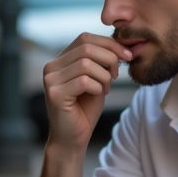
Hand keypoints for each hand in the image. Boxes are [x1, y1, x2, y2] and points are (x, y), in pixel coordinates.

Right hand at [42, 34, 131, 151]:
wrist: (73, 139)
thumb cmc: (85, 110)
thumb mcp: (97, 79)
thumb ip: (101, 61)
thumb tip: (120, 45)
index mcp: (60, 60)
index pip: (85, 38)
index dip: (109, 43)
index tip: (127, 56)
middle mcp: (51, 67)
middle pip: (86, 47)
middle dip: (109, 59)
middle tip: (115, 75)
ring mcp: (50, 80)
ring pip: (86, 64)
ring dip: (103, 76)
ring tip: (104, 89)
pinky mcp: (55, 94)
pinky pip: (84, 81)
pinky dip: (97, 87)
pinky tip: (98, 95)